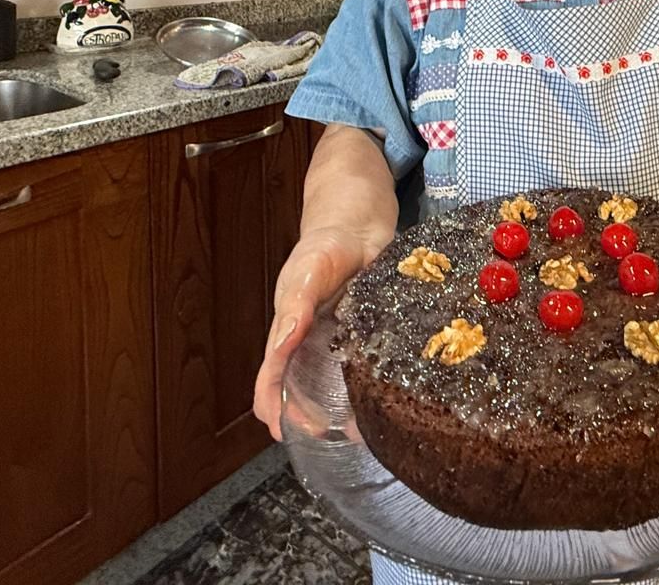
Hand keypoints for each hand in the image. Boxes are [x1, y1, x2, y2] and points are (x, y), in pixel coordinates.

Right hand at [253, 224, 387, 440]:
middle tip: (339, 435)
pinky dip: (370, 386)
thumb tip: (279, 347)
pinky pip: (363, 367)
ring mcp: (337, 341)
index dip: (275, 409)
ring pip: (333, 385)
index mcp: (287, 331)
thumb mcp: (308, 272)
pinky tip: (387, 397)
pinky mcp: (364, 335)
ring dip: (344, 408)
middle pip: (301, 392)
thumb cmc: (327, 245)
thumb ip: (296, 307)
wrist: (360, 224)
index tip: (288, 434)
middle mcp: (309, 343)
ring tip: (366, 425)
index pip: (271, 379)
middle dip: (312, 418)